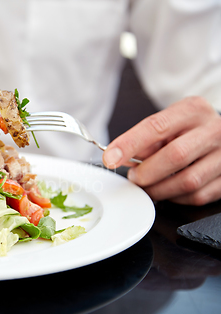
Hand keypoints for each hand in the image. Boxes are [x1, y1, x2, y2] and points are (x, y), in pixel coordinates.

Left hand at [103, 96, 220, 205]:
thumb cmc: (189, 130)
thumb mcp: (168, 123)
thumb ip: (146, 139)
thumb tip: (119, 156)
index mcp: (193, 110)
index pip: (156, 126)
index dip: (129, 144)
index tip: (110, 158)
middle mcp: (214, 130)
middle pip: (174, 156)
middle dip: (146, 172)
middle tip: (134, 177)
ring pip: (187, 181)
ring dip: (158, 189)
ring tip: (148, 184)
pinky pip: (197, 196)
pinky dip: (175, 197)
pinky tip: (168, 190)